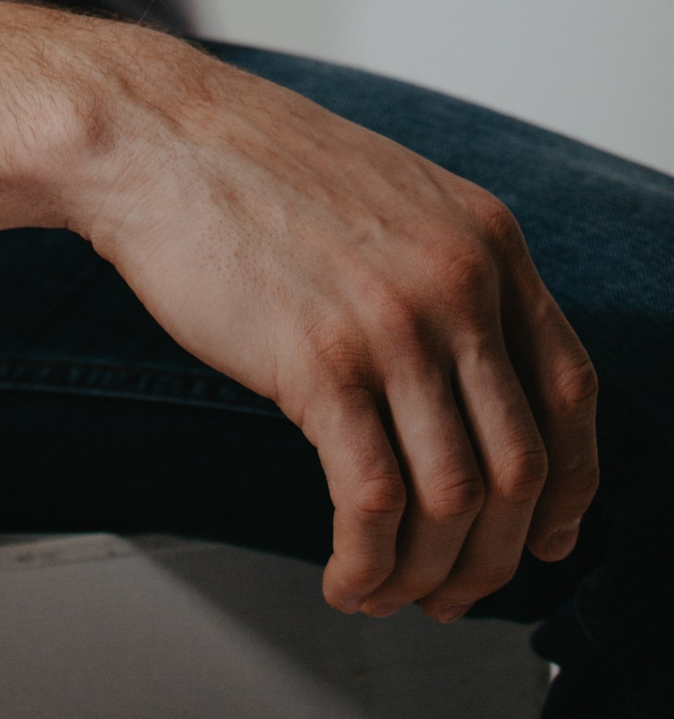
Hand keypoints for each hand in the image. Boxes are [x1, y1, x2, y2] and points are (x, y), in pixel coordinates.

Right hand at [80, 42, 599, 619]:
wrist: (154, 135)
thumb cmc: (253, 164)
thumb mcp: (394, 197)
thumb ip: (449, 274)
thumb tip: (474, 391)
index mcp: (486, 238)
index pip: (570, 391)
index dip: (568, 483)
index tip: (545, 531)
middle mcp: (458, 282)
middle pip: (521, 466)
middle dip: (495, 554)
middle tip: (458, 589)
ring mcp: (393, 324)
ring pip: (454, 500)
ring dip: (429, 573)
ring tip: (391, 591)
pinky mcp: (320, 365)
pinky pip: (373, 503)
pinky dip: (368, 565)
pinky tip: (346, 576)